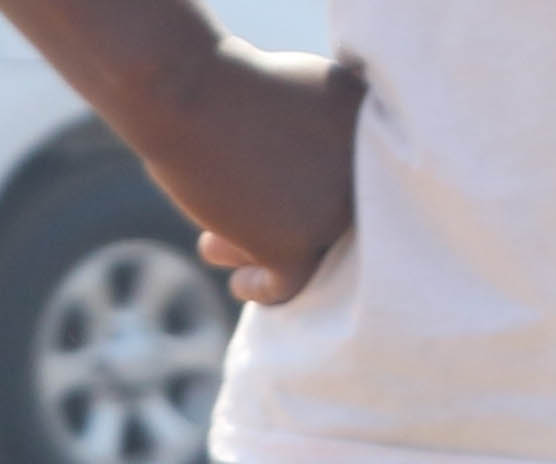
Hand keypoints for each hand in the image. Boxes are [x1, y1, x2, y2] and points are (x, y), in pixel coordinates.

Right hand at [0, 6, 360, 302]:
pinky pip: (287, 285)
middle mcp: (366, 171)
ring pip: (309, 250)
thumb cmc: (228, 84)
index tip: (275, 186)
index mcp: (371, 124)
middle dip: (287, 215)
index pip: (354, 180)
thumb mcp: (298, 90)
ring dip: (263, 245)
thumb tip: (316, 188)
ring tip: (218, 242)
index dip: (313, 185)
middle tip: (243, 211)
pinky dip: (262, 287)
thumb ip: (322, 133)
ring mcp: (335, 211)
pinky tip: (240, 283)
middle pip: (333, 215)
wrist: (185, 91)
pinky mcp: (297, 246)